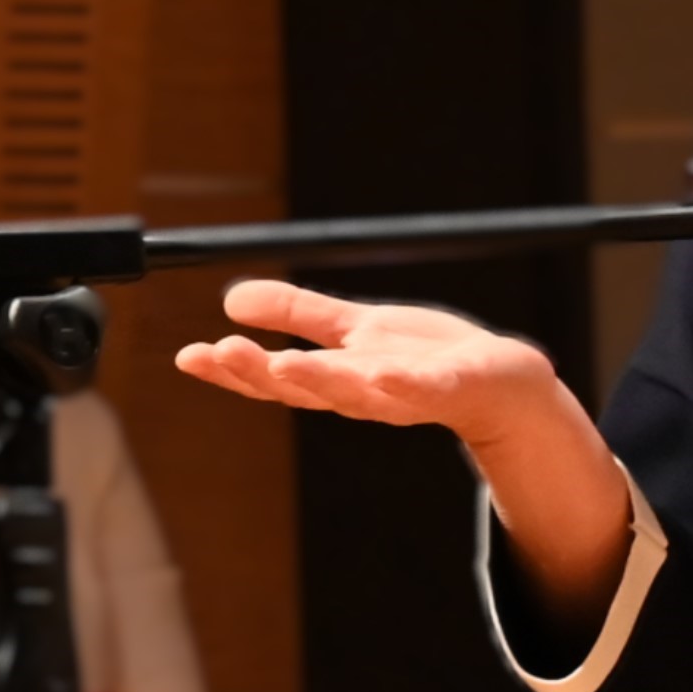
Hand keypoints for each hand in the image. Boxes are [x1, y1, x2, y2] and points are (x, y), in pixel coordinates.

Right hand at [175, 280, 636, 623]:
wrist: (503, 384)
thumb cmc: (428, 358)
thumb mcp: (354, 330)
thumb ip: (297, 315)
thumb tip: (229, 297)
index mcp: (336, 379)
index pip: (274, 379)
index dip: (231, 371)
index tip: (188, 356)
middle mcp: (363, 394)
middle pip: (304, 389)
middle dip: (261, 373)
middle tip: (223, 353)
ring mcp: (407, 394)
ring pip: (357, 393)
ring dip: (320, 380)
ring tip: (283, 363)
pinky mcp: (453, 388)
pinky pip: (427, 390)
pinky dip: (406, 384)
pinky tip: (385, 372)